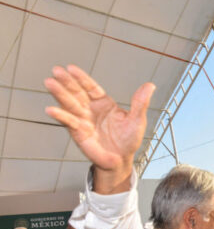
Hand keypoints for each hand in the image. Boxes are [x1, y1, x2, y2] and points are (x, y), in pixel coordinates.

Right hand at [44, 65, 154, 192]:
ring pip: (70, 104)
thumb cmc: (128, 140)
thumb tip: (150, 86)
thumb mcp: (137, 120)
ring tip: (50, 83)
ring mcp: (83, 120)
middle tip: (56, 71)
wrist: (121, 160)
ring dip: (59, 94)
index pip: (91, 87)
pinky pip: (68, 122)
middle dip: (67, 82)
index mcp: (104, 104)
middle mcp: (91, 110)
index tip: (71, 68)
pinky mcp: (79, 132)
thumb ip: (140, 103)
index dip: (81, 78)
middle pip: (77, 92)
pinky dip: (60, 116)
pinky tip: (51, 110)